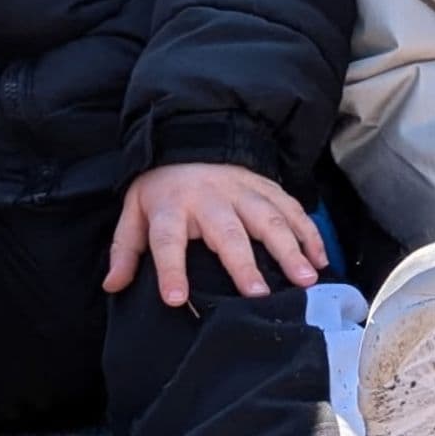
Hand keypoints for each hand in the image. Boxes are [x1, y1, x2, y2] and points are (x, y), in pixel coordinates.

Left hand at [103, 163, 327, 307]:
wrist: (193, 136)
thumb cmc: (163, 187)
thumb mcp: (134, 210)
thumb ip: (125, 248)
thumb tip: (113, 285)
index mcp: (171, 206)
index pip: (167, 240)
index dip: (171, 269)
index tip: (177, 299)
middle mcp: (209, 198)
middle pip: (227, 232)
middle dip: (243, 264)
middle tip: (258, 295)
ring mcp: (243, 190)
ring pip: (269, 219)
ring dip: (289, 249)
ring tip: (305, 279)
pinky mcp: (268, 187)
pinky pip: (293, 209)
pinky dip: (310, 233)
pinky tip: (320, 259)